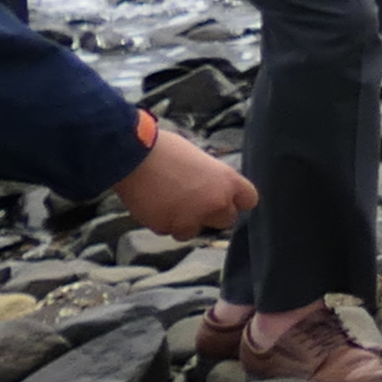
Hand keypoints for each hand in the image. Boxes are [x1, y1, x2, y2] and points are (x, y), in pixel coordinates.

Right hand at [111, 120, 254, 236]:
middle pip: (227, 220)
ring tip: (170, 202)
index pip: (249, 200)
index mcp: (228, 181)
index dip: (237, 200)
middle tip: (195, 203)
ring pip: (195, 230)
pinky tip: (154, 205)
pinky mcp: (167, 227)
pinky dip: (163, 222)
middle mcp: (215, 203)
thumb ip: (212, 179)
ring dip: (185, 222)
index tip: (228, 199)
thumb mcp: (201, 160)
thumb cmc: (165, 150)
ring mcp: (192, 218)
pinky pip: (169, 231)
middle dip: (212, 214)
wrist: (132, 158)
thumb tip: (213, 190)